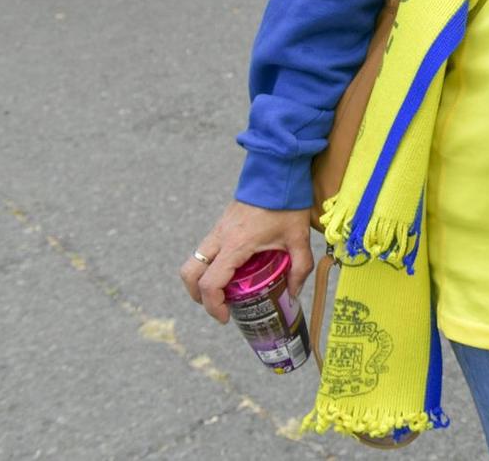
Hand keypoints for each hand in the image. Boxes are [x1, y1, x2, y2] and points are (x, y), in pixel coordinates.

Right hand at [180, 201, 313, 322]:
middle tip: (219, 306)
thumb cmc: (287, 203)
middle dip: (197, 296)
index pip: (210, 283)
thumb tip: (293, 293)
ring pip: (193, 260)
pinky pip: (205, 249)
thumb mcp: (299, 237)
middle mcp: (219, 237)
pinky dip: (209, 265)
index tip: (226, 317)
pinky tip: (233, 269)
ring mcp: (217, 229)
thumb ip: (299, 267)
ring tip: (225, 291)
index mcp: (236, 245)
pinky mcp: (221, 224)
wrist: (278, 170)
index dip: (213, 306)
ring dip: (201, 280)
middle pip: (189, 273)